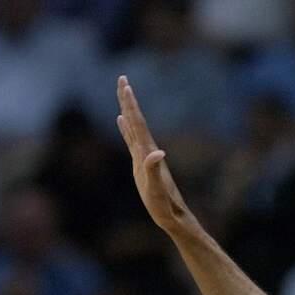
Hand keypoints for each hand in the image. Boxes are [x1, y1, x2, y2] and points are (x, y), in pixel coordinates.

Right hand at [115, 75, 191, 232]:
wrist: (173, 216)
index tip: (125, 85)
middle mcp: (147, 150)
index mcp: (148, 153)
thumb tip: (157, 152)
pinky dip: (125, 128)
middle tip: (121, 78)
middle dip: (127, 100)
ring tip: (122, 93)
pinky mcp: (140, 164)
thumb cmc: (164, 206)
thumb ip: (155, 171)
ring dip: (127, 110)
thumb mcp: (157, 190)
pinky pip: (131, 140)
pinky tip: (121, 120)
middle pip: (136, 120)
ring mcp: (144, 156)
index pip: (138, 124)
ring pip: (133, 127)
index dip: (131, 105)